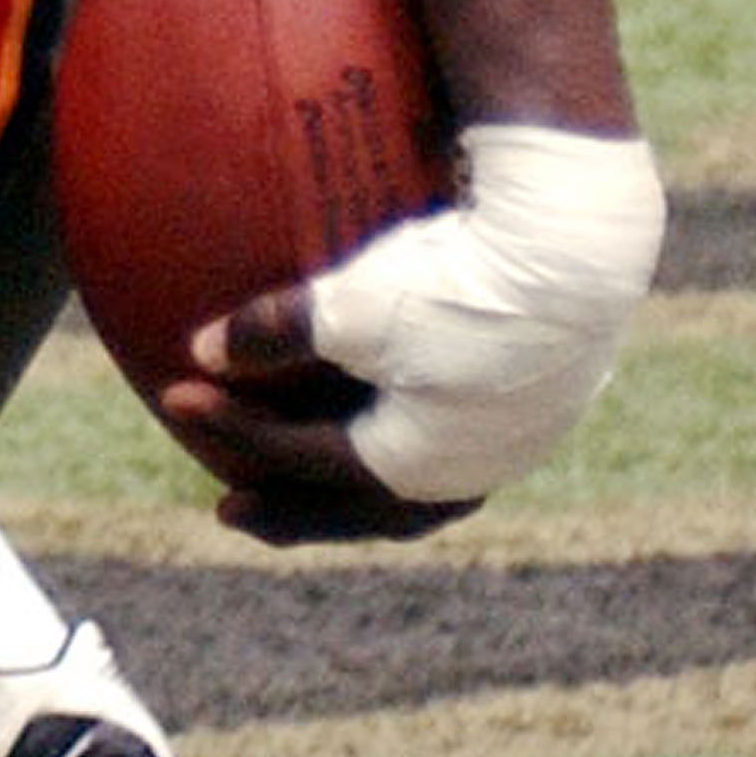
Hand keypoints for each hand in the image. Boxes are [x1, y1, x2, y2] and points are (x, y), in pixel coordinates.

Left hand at [159, 125, 664, 547]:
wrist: (578, 245)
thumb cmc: (460, 281)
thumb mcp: (355, 303)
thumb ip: (279, 331)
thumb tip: (206, 352)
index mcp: (422, 466)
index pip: (308, 462)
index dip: (236, 434)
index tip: (177, 395)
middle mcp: (471, 468)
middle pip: (367, 509)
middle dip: (297, 511)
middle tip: (232, 508)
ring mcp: (511, 435)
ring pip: (418, 478)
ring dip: (354, 475)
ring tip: (310, 459)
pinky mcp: (537, 388)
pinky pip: (453, 424)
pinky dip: (402, 422)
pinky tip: (384, 386)